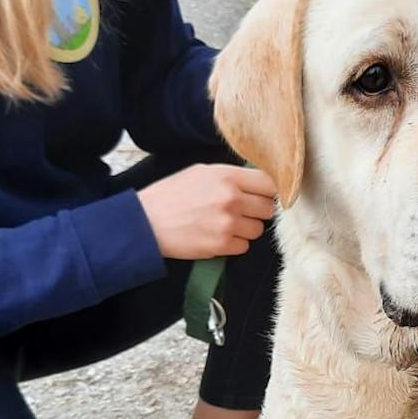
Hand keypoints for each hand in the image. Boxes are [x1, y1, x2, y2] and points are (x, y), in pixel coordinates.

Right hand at [137, 164, 276, 258]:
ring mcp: (228, 223)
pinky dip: (234, 243)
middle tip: (241, 210)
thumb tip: (259, 182)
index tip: (265, 195)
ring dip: (246, 228)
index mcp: (227, 177)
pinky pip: (244, 246)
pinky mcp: (222, 245)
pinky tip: (217, 235)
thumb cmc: (172, 195)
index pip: (271, 183)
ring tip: (225, 223)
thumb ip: (232, 176)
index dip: (270, 190)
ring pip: (258, 229)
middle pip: (268, 208)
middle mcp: (232, 199)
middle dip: (258, 210)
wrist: (146, 222)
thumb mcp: (202, 172)